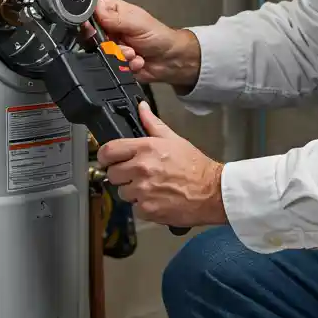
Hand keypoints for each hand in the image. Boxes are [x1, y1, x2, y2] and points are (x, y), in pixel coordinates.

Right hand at [89, 0, 200, 87]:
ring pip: (101, 53)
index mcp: (112, 12)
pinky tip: (137, 61)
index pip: (91, 14)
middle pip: (92, 37)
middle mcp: (109, 28)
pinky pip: (110, 66)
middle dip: (109, 44)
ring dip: (120, 56)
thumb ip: (114, 18)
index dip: (89, 23)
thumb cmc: (158, 36)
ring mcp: (111, 46)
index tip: (94, 31)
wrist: (170, 59)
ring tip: (134, 53)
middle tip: (123, 44)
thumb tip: (96, 8)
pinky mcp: (114, 61)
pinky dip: (125, 65)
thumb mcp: (136, 23)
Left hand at [96, 101, 227, 228]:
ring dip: (132, 192)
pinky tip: (157, 199)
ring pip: (122, 193)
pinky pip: (134, 208)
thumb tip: (142, 108)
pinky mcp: (147, 210)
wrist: (212, 192)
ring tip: (150, 187)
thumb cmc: (196, 167)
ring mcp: (143, 191)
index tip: (107, 160)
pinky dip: (143, 206)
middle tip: (135, 175)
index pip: (108, 151)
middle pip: (111, 174)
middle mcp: (141, 169)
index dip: (105, 156)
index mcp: (146, 148)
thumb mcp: (174, 140)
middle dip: (121, 175)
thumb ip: (152, 124)